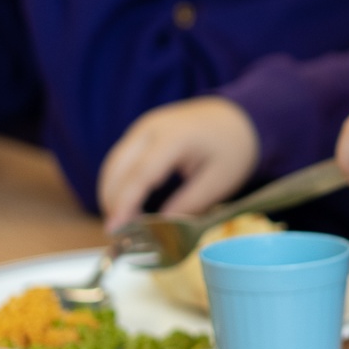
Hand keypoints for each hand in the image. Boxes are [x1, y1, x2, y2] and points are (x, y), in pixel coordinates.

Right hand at [98, 96, 259, 229]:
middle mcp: (151, 128)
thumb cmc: (233, 148)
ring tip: (121, 222)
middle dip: (112, 201)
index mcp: (175, 137)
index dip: (125, 203)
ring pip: (114, 164)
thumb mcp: (221, 180)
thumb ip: (190, 204)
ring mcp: (143, 128)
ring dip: (111, 193)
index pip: (141, 174)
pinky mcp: (140, 133)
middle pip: (118, 168)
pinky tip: (125, 203)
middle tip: (118, 232)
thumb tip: (160, 226)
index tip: (116, 228)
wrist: (237, 116)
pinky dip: (117, 182)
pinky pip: (120, 159)